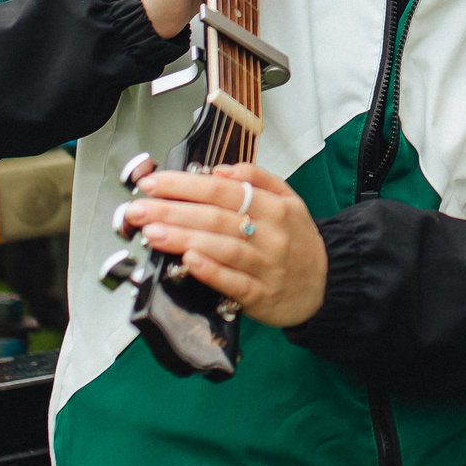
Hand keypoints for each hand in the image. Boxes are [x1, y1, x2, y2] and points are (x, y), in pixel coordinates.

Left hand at [121, 162, 327, 328]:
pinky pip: (234, 282)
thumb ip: (257, 180)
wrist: (327, 285)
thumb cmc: (298, 242)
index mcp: (275, 207)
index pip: (224, 190)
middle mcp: (272, 234)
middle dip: (173, 210)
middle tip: (139, 208)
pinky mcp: (262, 296)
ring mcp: (267, 266)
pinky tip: (188, 262)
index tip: (154, 183)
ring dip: (184, 238)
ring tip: (151, 232)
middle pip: (217, 217)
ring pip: (223, 247)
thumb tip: (220, 170)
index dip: (186, 185)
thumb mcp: (288, 200)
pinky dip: (211, 271)